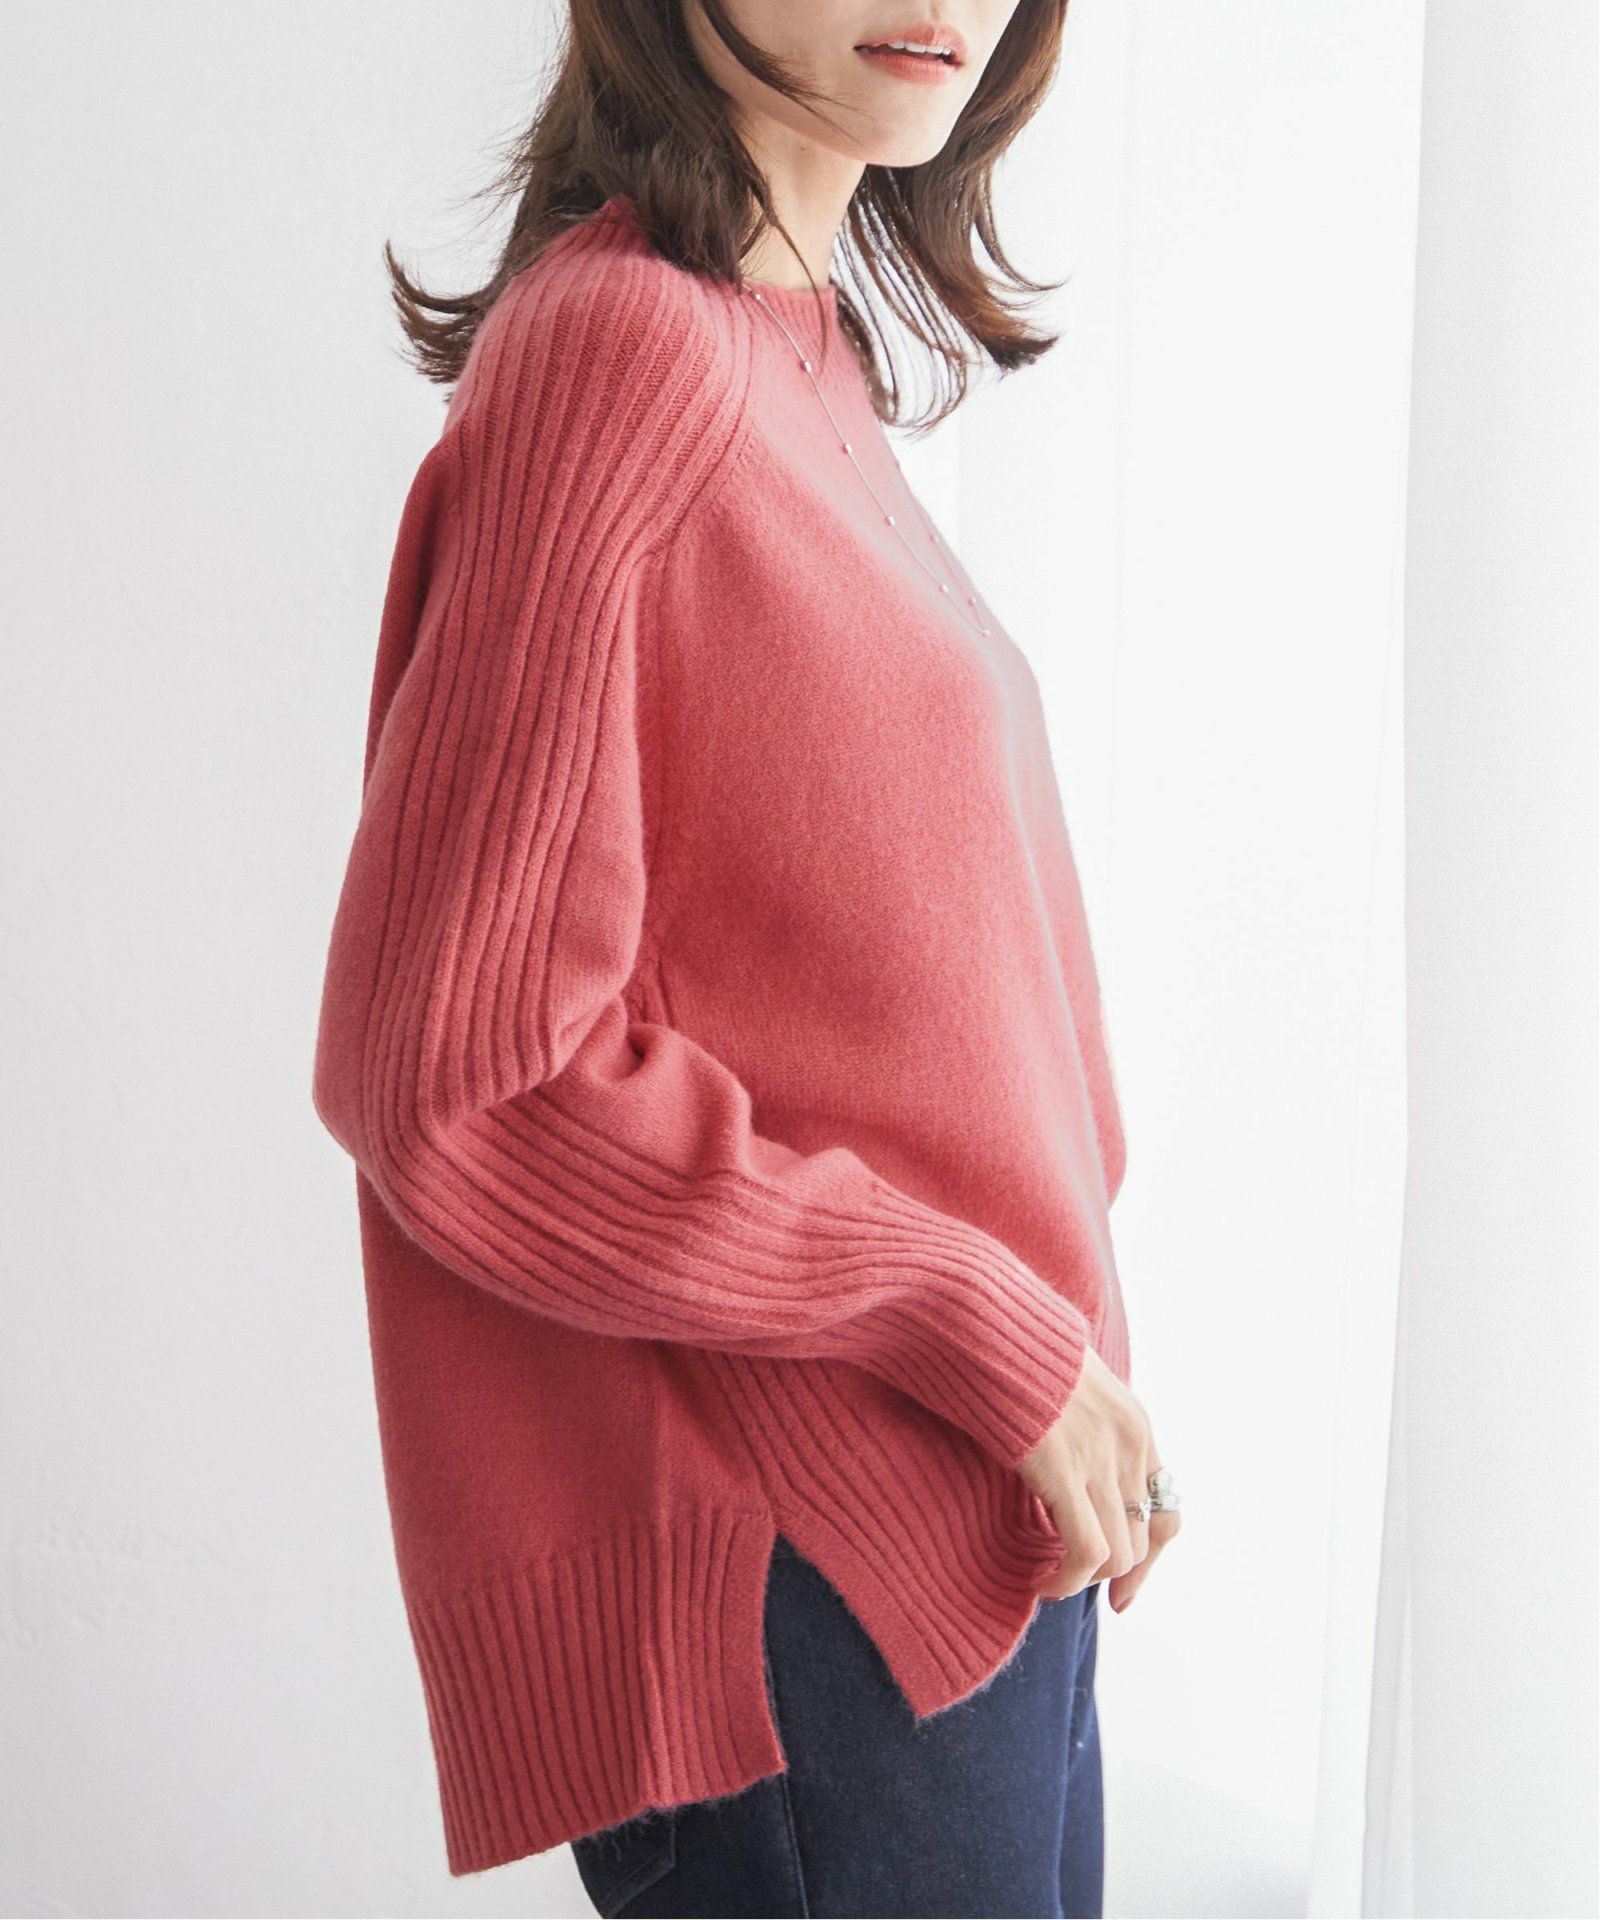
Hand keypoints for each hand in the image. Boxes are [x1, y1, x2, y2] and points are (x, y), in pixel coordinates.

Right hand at [1016, 1345, 1179, 1603]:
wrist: (991, 1327)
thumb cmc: (1013, 1352)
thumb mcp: (1069, 1387)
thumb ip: (1082, 1425)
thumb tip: (1065, 1453)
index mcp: (1133, 1426)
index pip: (1166, 1510)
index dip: (1148, 1557)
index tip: (1121, 1588)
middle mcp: (1128, 1446)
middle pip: (1143, 1540)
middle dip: (1110, 1573)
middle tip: (1070, 1581)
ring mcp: (1101, 1459)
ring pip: (1118, 1555)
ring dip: (1083, 1579)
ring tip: (1048, 1579)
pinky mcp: (1065, 1471)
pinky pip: (1087, 1551)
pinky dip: (1066, 1580)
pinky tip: (1040, 1582)